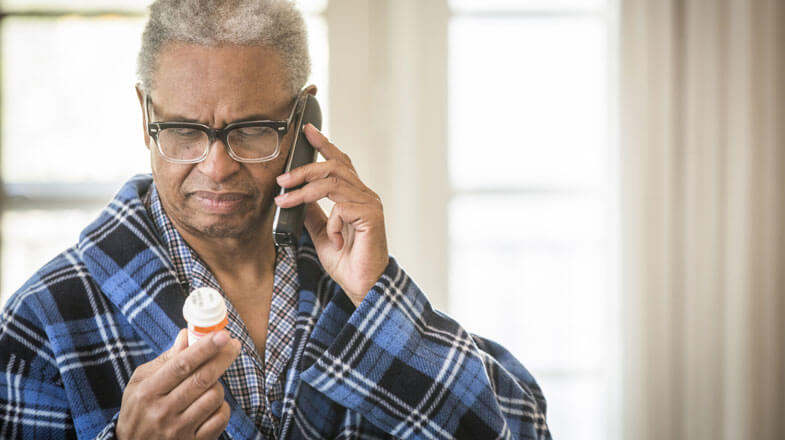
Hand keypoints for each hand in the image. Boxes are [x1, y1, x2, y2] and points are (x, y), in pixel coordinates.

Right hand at [116, 329, 240, 439]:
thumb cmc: (138, 410)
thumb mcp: (140, 383)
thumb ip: (165, 359)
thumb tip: (187, 335)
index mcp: (148, 392)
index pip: (182, 364)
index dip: (205, 347)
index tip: (222, 334)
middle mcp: (163, 411)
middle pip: (202, 378)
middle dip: (222, 357)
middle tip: (233, 345)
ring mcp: (178, 430)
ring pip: (214, 396)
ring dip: (218, 385)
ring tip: (210, 384)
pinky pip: (220, 418)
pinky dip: (222, 406)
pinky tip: (212, 404)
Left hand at [275, 123, 388, 305]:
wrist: (362, 285)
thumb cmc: (347, 260)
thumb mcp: (320, 232)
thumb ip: (312, 212)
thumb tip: (295, 196)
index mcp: (354, 195)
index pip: (340, 162)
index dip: (324, 144)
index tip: (308, 130)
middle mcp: (365, 195)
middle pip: (333, 167)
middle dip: (303, 169)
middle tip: (281, 180)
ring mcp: (370, 204)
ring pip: (334, 182)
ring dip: (305, 191)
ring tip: (287, 201)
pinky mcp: (371, 217)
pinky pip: (341, 208)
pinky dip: (331, 223)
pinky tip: (333, 239)